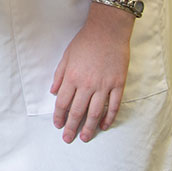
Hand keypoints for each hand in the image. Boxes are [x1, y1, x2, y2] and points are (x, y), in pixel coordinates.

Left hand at [49, 5, 133, 142]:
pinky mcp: (118, 84)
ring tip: (85, 138)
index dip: (59, 116)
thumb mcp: (66, 56)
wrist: (107, 31)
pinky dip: (108, 117)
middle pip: (77, 111)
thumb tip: (53, 92)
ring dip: (89, 127)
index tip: (58, 125)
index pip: (63, 103)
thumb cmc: (85, 42)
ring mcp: (104, 85)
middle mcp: (87, 84)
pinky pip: (113, 105)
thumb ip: (59, 76)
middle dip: (72, 127)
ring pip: (95, 112)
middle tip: (68, 139)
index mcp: (72, 77)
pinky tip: (104, 125)